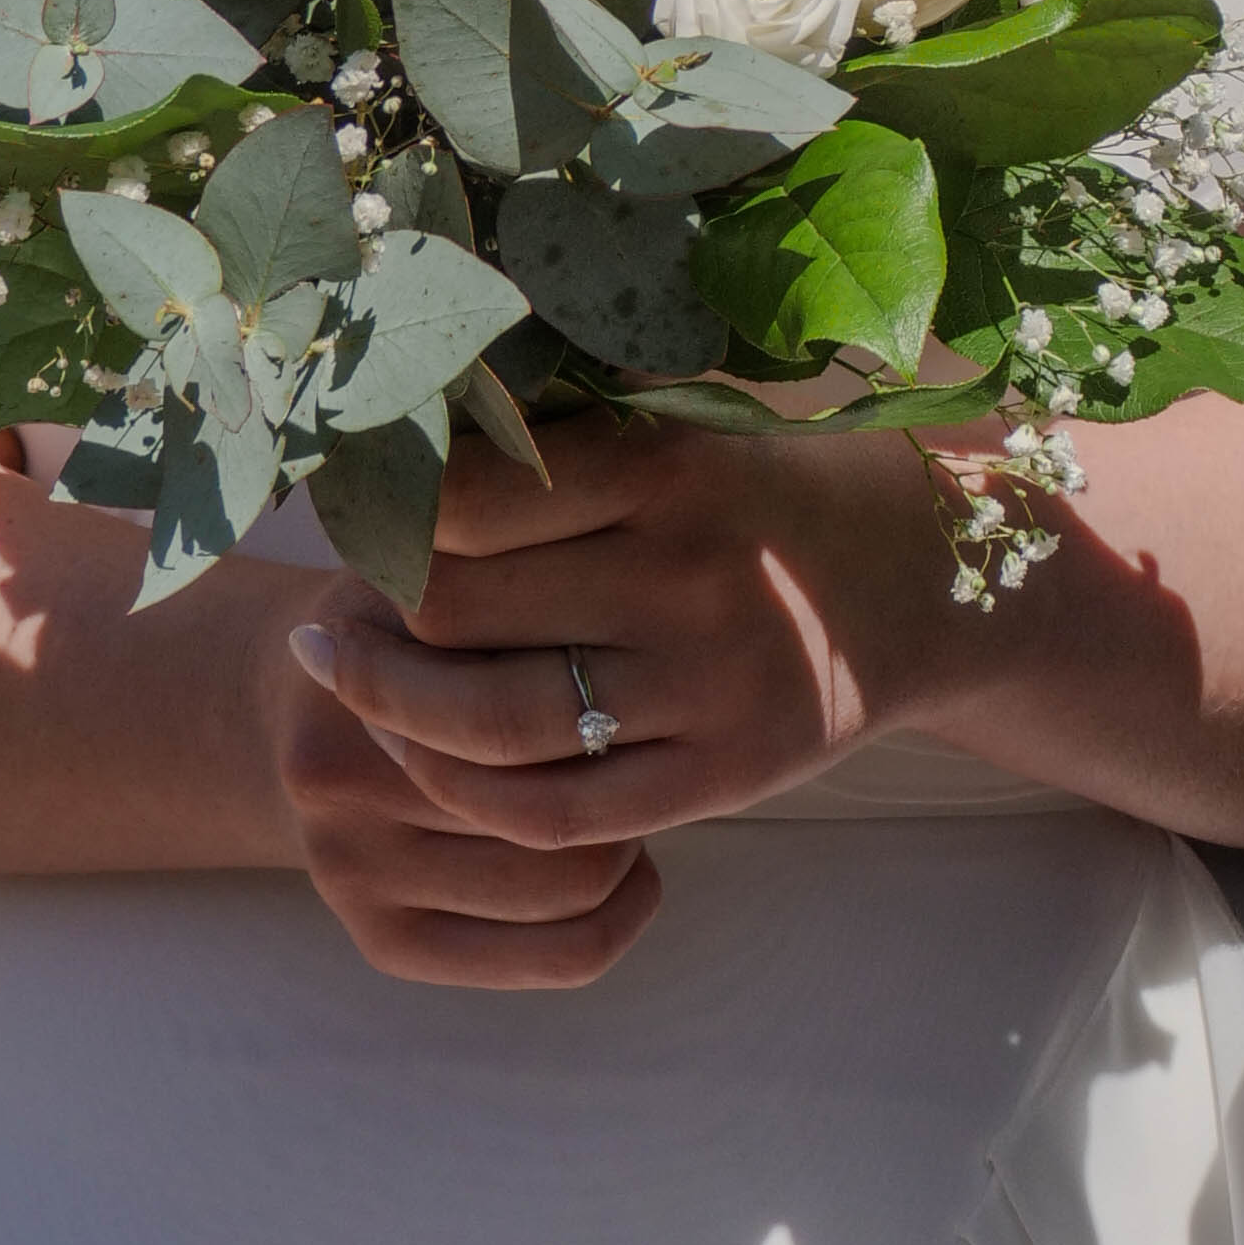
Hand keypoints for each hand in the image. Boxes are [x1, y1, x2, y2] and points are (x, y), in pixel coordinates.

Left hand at [277, 412, 959, 988]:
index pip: (471, 500)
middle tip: (331, 607)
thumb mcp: (681, 432)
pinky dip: (470, 796)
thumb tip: (406, 429)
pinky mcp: (719, 776)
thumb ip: (561, 437)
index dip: (387, 514)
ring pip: (491, 727)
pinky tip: (428, 762)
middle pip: (462, 613)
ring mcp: (704, 687)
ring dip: (391, 712)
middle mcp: (685, 576)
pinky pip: (555, 815)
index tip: (349, 513)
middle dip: (375, 616)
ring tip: (344, 679)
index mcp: (668, 469)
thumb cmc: (754, 493)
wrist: (912, 577)